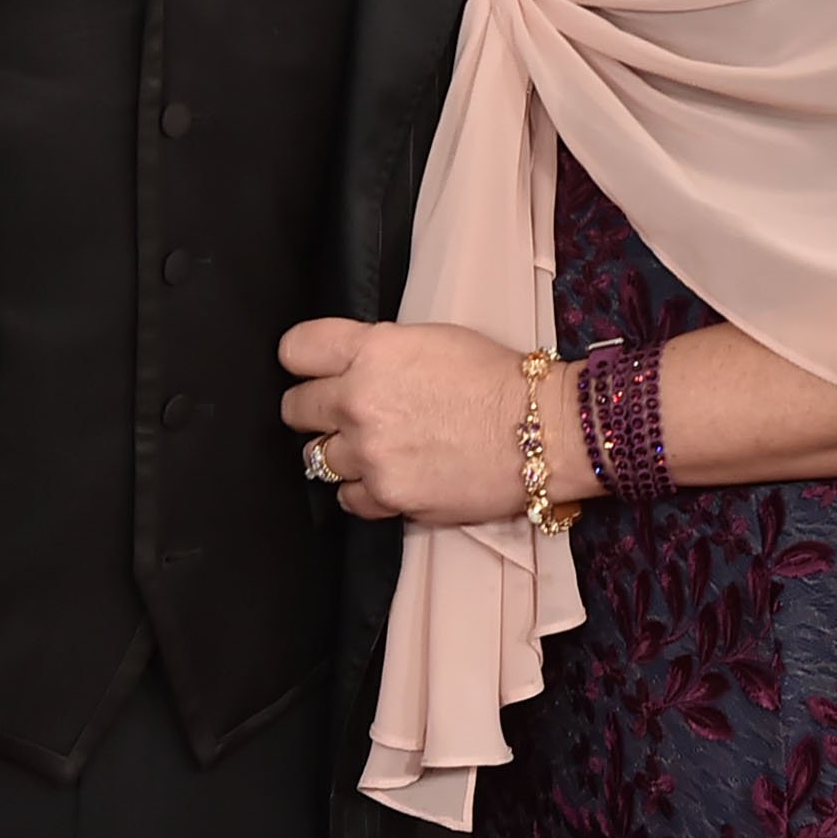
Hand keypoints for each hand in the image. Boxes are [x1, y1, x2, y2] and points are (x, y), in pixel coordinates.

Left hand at [279, 318, 546, 525]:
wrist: (541, 430)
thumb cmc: (496, 377)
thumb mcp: (430, 338)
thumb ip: (378, 352)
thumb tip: (351, 366)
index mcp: (370, 350)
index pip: (296, 350)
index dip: (301, 361)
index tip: (309, 369)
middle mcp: (359, 400)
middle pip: (295, 408)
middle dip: (313, 410)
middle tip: (341, 414)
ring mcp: (369, 452)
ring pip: (316, 458)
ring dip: (339, 453)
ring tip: (371, 449)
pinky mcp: (387, 495)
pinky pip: (347, 499)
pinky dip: (362, 491)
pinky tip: (387, 477)